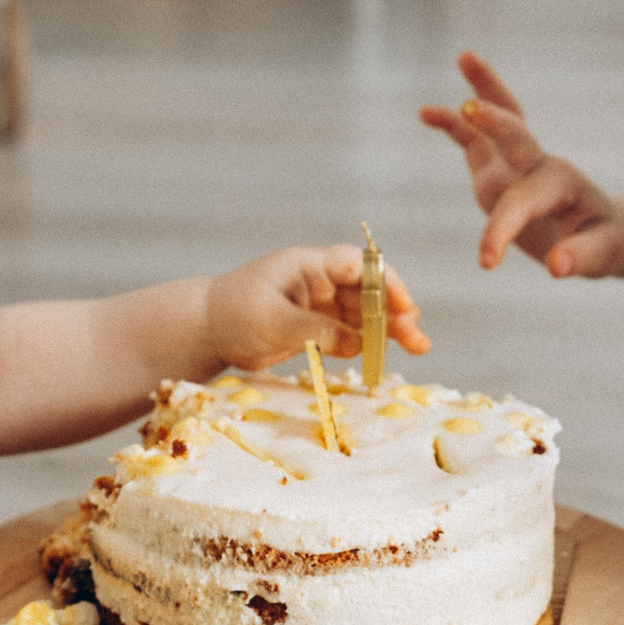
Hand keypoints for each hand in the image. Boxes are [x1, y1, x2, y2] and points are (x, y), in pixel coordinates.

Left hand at [205, 245, 429, 370]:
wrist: (205, 330)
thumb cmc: (232, 313)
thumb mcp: (272, 320)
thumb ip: (314, 329)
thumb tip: (354, 342)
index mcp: (308, 266)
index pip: (357, 266)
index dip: (385, 282)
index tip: (404, 306)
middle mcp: (319, 282)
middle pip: (368, 293)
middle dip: (395, 313)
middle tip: (418, 338)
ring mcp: (319, 306)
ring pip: (364, 316)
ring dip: (388, 331)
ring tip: (417, 349)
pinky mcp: (316, 329)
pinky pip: (349, 335)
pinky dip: (367, 345)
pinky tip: (381, 358)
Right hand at [419, 52, 623, 276]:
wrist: (601, 230)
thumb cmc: (604, 241)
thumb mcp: (602, 254)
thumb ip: (579, 258)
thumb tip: (555, 266)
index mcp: (561, 184)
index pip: (523, 203)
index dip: (502, 231)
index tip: (486, 262)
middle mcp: (538, 165)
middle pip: (517, 134)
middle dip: (495, 122)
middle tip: (474, 109)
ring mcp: (516, 162)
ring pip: (499, 120)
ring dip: (483, 90)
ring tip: (465, 57)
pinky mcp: (497, 168)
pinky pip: (472, 140)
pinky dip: (452, 124)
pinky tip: (426, 113)